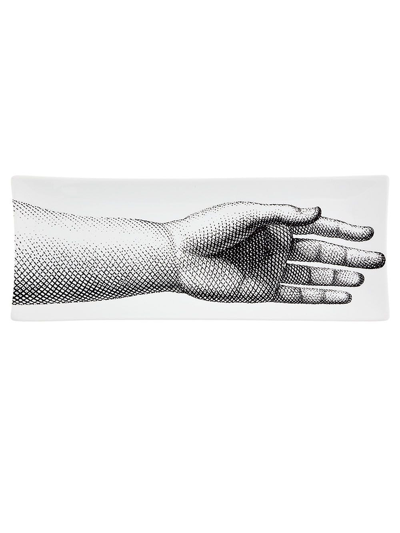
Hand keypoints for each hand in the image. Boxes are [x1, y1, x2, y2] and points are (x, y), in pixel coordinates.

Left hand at [166, 202, 384, 303]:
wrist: (178, 256)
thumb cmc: (208, 227)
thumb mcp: (247, 213)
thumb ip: (282, 214)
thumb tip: (316, 212)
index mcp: (274, 223)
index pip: (317, 226)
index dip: (343, 230)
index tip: (368, 234)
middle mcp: (276, 246)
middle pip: (322, 251)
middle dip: (350, 255)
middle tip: (378, 258)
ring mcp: (271, 269)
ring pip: (313, 274)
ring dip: (338, 276)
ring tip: (363, 277)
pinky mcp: (262, 290)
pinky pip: (297, 295)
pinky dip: (319, 296)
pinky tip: (340, 296)